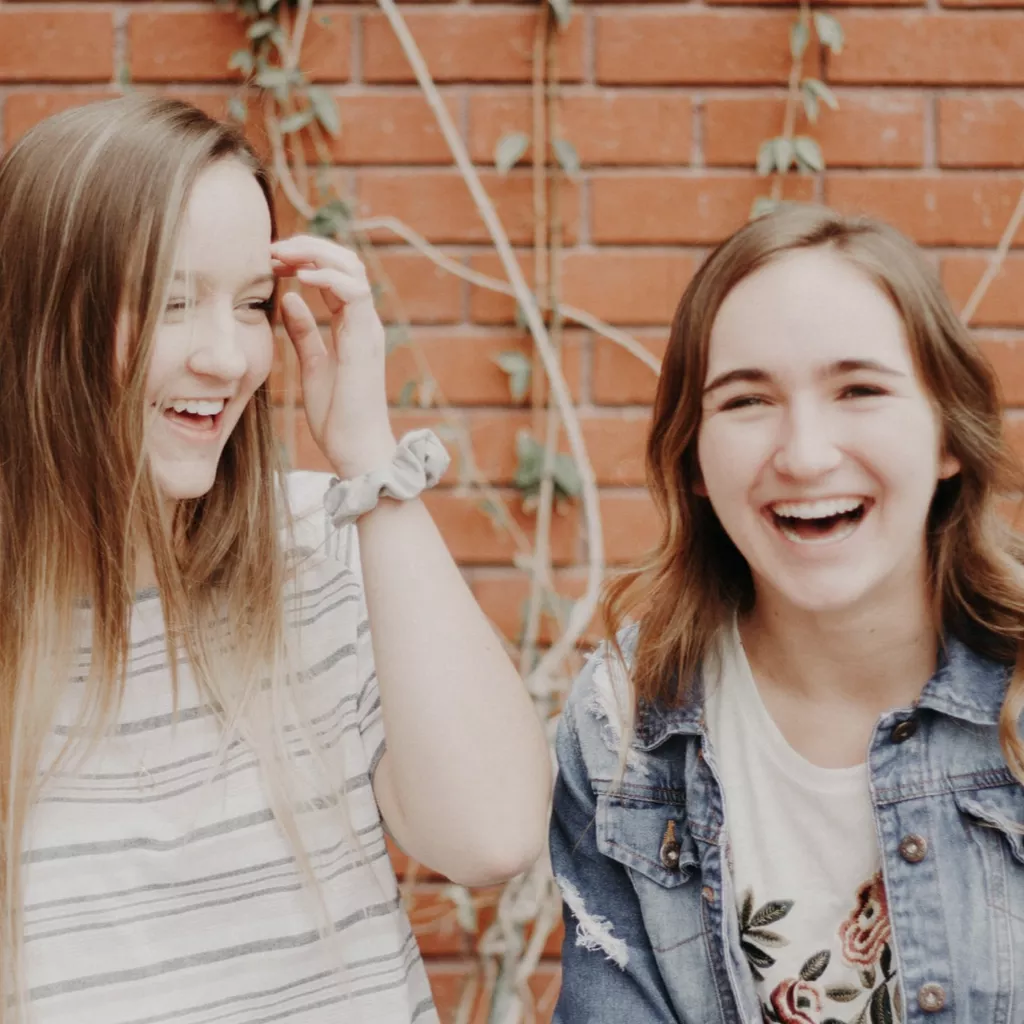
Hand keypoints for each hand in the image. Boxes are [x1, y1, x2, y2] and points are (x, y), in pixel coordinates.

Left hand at [271, 235, 396, 479]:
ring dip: (316, 255)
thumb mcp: (311, 366)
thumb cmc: (337, 417)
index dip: (304, 260)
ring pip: (352, 269)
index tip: (270, 260)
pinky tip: (301, 277)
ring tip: (283, 255)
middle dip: (309, 248)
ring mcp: (367, 329)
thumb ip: (303, 333)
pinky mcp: (365, 341)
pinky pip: (353, 294)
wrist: (356, 450)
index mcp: (352, 326)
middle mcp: (364, 322)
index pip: (333, 275)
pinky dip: (328, 278)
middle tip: (273, 249)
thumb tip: (287, 298)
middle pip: (345, 262)